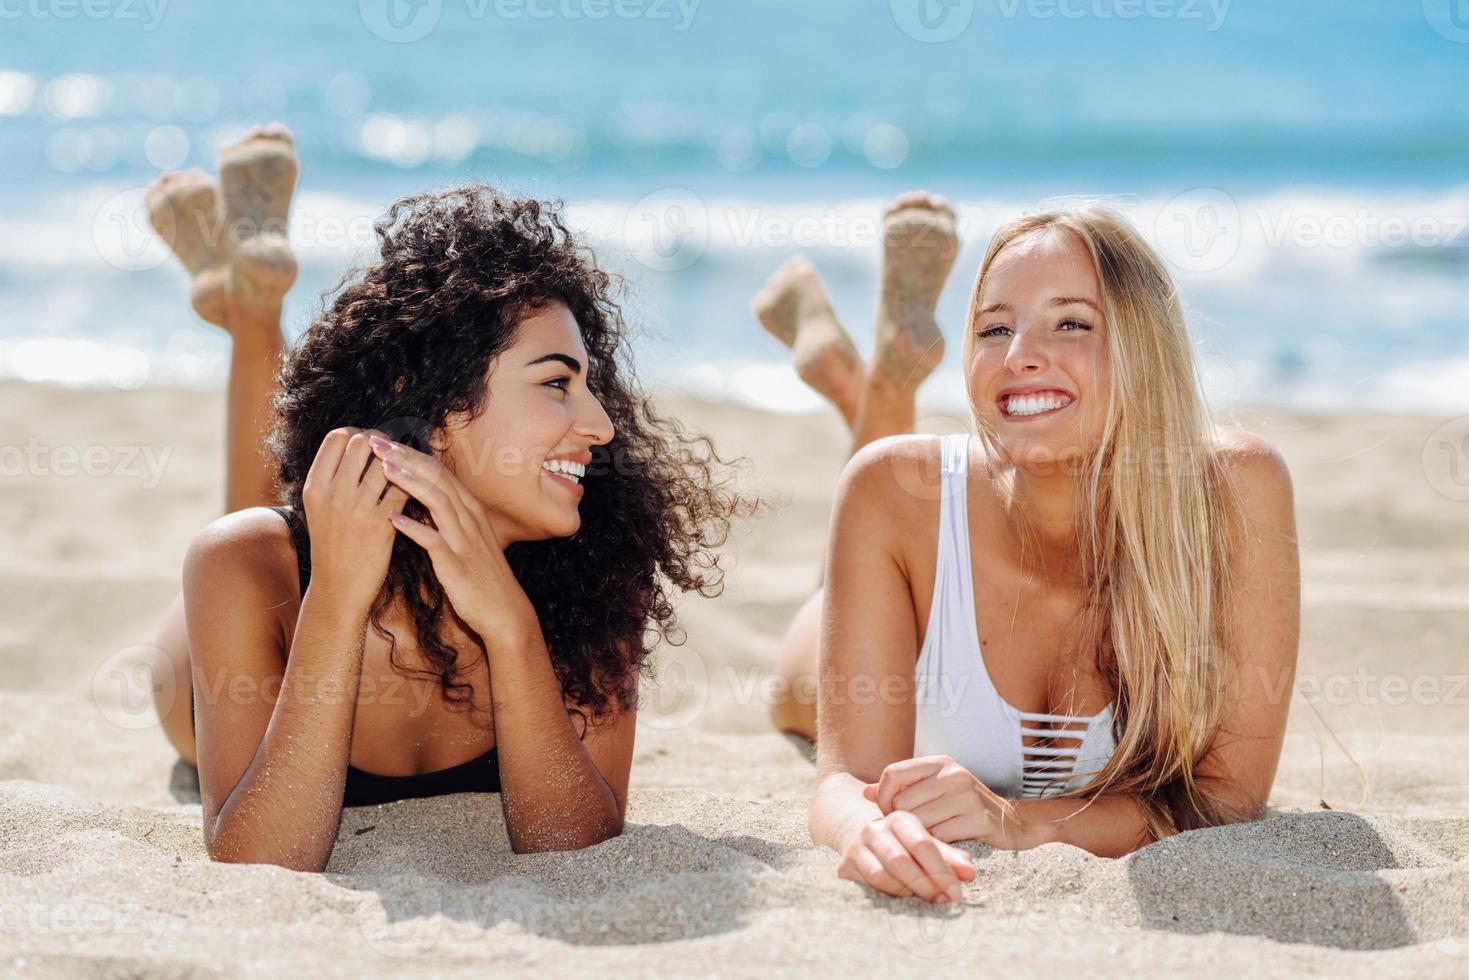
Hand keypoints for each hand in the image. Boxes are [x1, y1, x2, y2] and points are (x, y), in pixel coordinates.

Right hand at [300, 427, 409, 613]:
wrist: (338, 588)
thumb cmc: (333, 545)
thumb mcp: (320, 509)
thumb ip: (332, 478)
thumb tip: (356, 443)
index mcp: (314, 487)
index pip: (337, 438)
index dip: (358, 433)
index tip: (371, 444)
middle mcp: (333, 493)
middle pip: (362, 442)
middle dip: (383, 443)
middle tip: (395, 453)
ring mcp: (356, 508)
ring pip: (387, 463)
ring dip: (401, 462)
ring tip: (408, 468)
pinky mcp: (381, 524)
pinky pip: (405, 489)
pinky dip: (413, 484)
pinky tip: (418, 488)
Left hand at [368, 434, 534, 642]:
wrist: (505, 613)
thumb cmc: (482, 577)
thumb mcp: (467, 539)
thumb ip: (448, 517)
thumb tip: (422, 498)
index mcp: (471, 511)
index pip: (439, 471)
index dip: (411, 453)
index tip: (384, 442)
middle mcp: (470, 519)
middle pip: (438, 478)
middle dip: (406, 457)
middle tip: (376, 441)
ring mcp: (465, 541)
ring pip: (438, 501)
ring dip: (410, 482)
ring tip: (383, 467)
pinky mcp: (458, 566)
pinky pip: (434, 542)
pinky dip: (414, 528)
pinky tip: (392, 519)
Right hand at [836, 810, 975, 903]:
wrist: (861, 840)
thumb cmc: (903, 845)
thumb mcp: (926, 846)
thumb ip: (948, 857)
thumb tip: (970, 873)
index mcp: (899, 818)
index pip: (922, 844)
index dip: (941, 870)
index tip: (957, 892)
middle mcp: (875, 829)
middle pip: (901, 860)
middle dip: (925, 884)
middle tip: (943, 902)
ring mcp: (857, 847)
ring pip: (882, 875)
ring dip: (906, 892)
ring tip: (925, 903)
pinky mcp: (844, 867)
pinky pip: (867, 886)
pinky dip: (888, 896)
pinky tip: (904, 903)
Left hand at [864, 755, 1037, 849]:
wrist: (1013, 823)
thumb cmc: (965, 807)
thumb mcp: (935, 789)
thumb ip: (902, 789)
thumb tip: (864, 793)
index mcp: (940, 762)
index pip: (892, 773)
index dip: (883, 797)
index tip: (888, 813)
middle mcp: (953, 774)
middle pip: (902, 802)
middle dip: (899, 823)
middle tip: (907, 833)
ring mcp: (967, 796)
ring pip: (918, 822)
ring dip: (917, 837)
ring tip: (924, 840)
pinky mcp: (978, 820)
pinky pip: (939, 837)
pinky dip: (935, 846)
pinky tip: (941, 848)